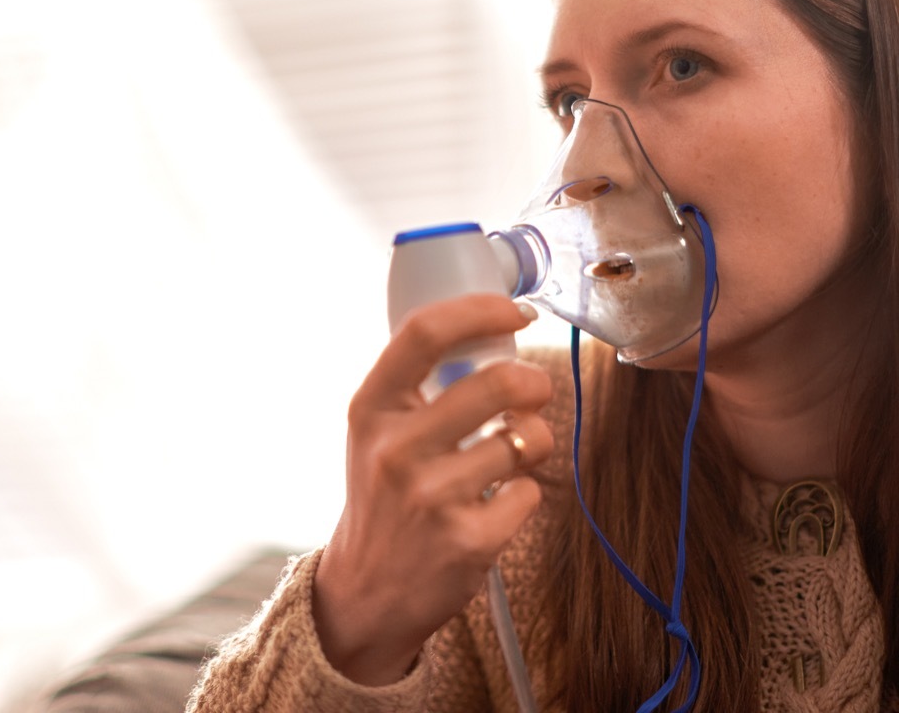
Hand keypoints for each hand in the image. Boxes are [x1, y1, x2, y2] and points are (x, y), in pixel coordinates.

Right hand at [312, 294, 552, 684]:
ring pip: (525, 437)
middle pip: (495, 382)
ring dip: (535, 440)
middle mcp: (395, 448)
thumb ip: (418, 387)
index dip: (479, 310)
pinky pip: (530, 492)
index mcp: (370, 409)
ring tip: (513, 453)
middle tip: (534, 389)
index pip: (424, 332)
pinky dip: (525, 493)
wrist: (365, 590)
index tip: (514, 311)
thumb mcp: (376, 434)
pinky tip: (496, 502)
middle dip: (533, 381)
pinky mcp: (469, 540)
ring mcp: (432, 496)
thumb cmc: (382, 499)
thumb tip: (492, 335)